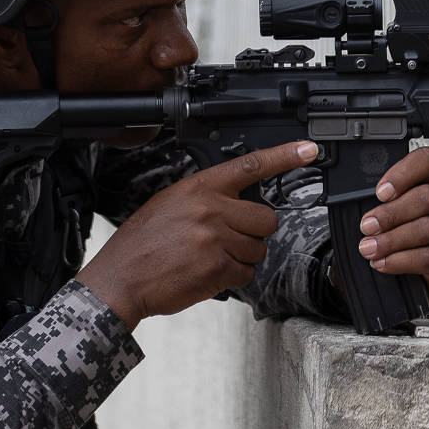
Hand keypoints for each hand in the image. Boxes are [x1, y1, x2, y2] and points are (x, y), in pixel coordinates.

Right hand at [76, 142, 318, 330]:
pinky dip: (231, 278)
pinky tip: (206, 273)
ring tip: (209, 258)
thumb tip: (233, 202)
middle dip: (255, 232)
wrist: (122, 277)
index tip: (307, 149)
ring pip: (258, 249)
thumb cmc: (142, 243)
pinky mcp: (218, 269)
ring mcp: (216, 240)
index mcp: (198, 188)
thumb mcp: (168, 203)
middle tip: (230, 239)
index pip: (249, 166)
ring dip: (241, 257)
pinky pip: (245, 274)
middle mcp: (211, 209)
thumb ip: (204, 198)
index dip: (283, 157)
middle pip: (266, 219)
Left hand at [354, 146, 428, 299]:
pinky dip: (400, 260)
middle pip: (426, 197)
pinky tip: (383, 263)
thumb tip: (349, 200)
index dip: (405, 171)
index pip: (426, 161)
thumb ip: (372, 203)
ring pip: (427, 228)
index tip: (380, 192)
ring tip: (369, 248)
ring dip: (392, 239)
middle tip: (366, 226)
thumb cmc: (390, 241)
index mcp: (425, 186)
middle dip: (391, 213)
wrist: (401, 280)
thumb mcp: (379, 216)